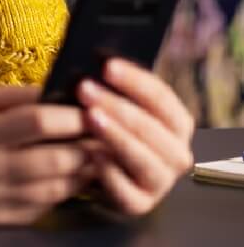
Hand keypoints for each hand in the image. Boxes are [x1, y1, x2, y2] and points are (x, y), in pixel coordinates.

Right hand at [0, 85, 94, 224]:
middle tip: (107, 137)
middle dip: (86, 148)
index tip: (91, 110)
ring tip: (98, 156)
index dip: (69, 117)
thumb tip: (60, 92)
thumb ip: (20, 96)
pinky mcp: (3, 220)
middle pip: (54, 160)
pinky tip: (74, 176)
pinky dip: (64, 191)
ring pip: (56, 188)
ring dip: (83, 172)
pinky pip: (45, 207)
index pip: (36, 123)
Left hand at [76, 58, 194, 215]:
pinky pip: (128, 193)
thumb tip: (98, 58)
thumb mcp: (119, 101)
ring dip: (115, 136)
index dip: (134, 79)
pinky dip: (110, 174)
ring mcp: (161, 182)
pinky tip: (91, 155)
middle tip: (85, 88)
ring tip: (89, 116)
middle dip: (117, 106)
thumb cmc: (113, 124)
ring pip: (143, 159)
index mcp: (177, 122)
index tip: (106, 65)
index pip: (161, 97)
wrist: (107, 169)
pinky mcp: (141, 204)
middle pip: (151, 127)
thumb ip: (115, 85)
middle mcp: (177, 153)